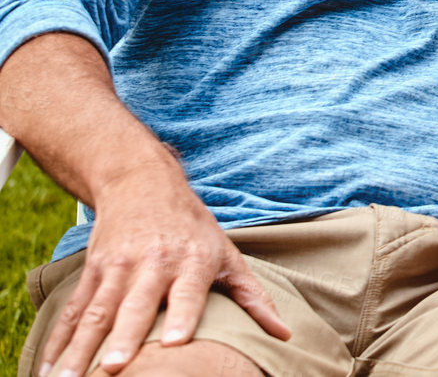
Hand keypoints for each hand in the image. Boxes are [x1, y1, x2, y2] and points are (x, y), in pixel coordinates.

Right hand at [36, 165, 288, 375]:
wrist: (144, 183)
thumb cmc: (194, 229)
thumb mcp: (228, 256)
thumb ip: (253, 297)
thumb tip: (285, 334)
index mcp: (193, 260)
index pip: (189, 291)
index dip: (184, 315)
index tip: (178, 342)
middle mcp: (155, 263)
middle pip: (137, 305)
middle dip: (124, 337)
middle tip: (113, 368)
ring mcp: (119, 266)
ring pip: (97, 312)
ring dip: (80, 348)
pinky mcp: (93, 270)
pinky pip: (74, 310)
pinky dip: (59, 341)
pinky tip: (48, 369)